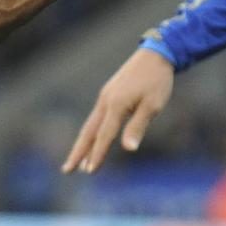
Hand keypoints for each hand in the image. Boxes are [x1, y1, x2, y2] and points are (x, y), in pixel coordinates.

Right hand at [63, 48, 173, 173]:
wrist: (157, 54)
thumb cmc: (157, 80)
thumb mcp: (153, 105)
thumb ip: (138, 126)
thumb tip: (128, 149)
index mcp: (116, 105)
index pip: (104, 136)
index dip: (97, 154)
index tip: (90, 172)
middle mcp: (106, 101)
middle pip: (89, 132)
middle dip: (79, 152)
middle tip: (67, 170)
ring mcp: (106, 96)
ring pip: (91, 124)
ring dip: (83, 143)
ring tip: (76, 160)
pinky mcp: (109, 92)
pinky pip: (97, 116)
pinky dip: (92, 130)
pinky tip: (93, 136)